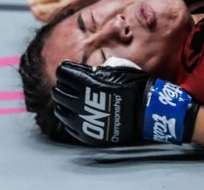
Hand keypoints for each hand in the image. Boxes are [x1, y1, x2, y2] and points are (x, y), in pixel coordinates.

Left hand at [53, 61, 198, 145]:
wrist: (146, 112)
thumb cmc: (134, 86)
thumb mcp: (118, 69)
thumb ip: (99, 70)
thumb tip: (89, 71)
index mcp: (86, 83)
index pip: (63, 73)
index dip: (65, 69)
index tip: (67, 68)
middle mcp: (79, 103)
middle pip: (58, 92)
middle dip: (61, 85)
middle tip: (67, 84)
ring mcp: (81, 121)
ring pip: (60, 111)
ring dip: (62, 103)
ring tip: (68, 100)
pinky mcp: (86, 135)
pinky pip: (69, 126)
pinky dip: (70, 119)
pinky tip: (75, 114)